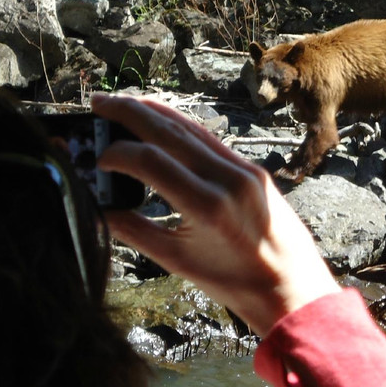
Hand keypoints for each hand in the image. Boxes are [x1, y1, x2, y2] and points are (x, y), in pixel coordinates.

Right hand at [90, 93, 340, 335]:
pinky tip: (161, 121)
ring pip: (192, 128)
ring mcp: (244, 170)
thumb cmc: (232, 280)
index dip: (116, 153)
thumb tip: (96, 206)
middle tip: (98, 102)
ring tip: (123, 104)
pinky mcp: (253, 168)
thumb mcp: (176, 261)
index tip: (96, 158)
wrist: (289, 284)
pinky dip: (181, 126)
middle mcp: (228, 179)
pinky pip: (211, 139)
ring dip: (155, 112)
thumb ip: (133, 230)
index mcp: (207, 206)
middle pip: (170, 132)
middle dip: (130, 112)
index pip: (150, 161)